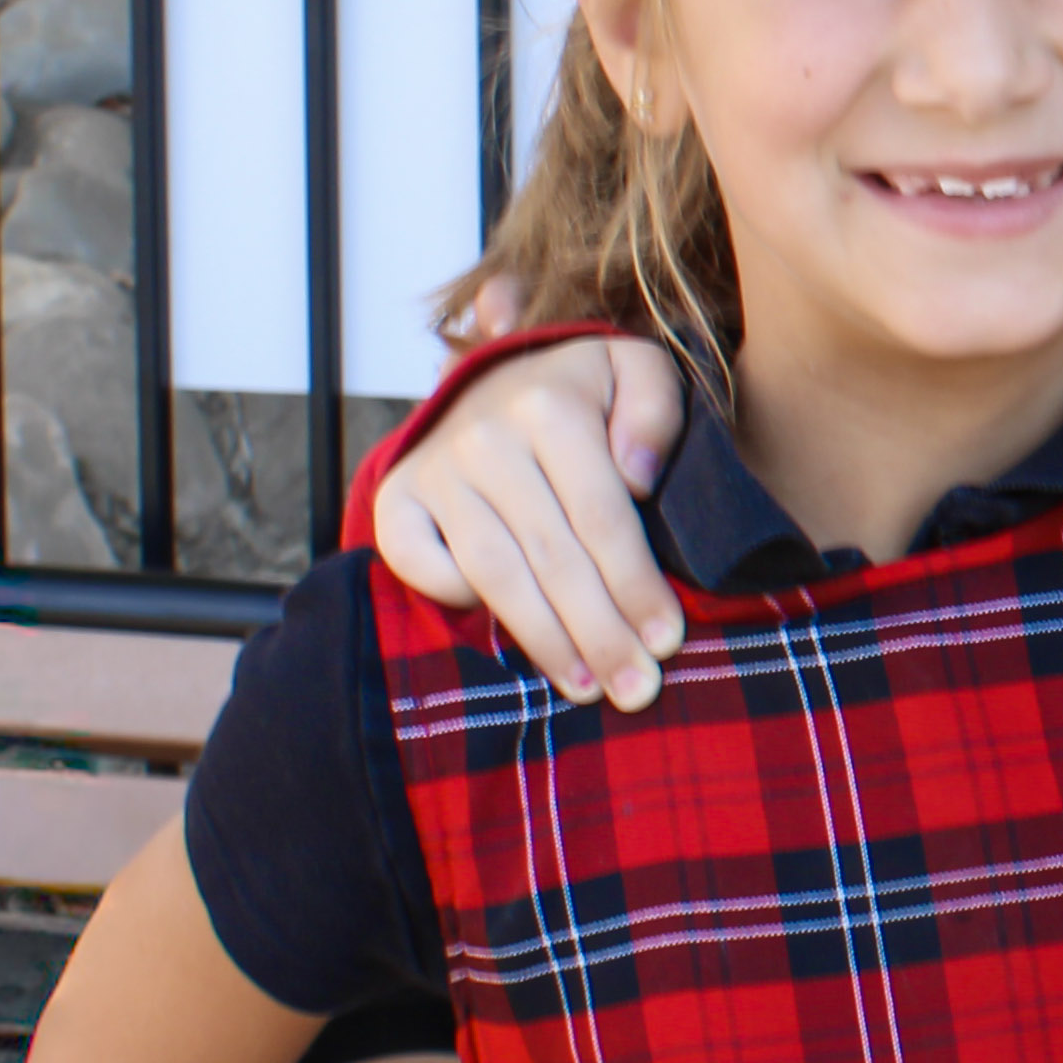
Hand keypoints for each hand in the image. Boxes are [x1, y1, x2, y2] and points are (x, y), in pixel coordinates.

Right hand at [370, 341, 689, 705]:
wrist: (494, 378)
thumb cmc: (581, 394)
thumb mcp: (634, 372)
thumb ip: (655, 410)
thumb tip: (638, 478)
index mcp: (550, 409)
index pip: (602, 519)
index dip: (635, 586)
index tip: (667, 641)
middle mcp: (484, 440)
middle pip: (552, 557)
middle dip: (599, 633)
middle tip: (636, 690)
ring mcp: (434, 471)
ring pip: (494, 574)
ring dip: (543, 640)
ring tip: (586, 689)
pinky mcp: (394, 498)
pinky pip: (415, 564)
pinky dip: (454, 599)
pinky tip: (501, 635)